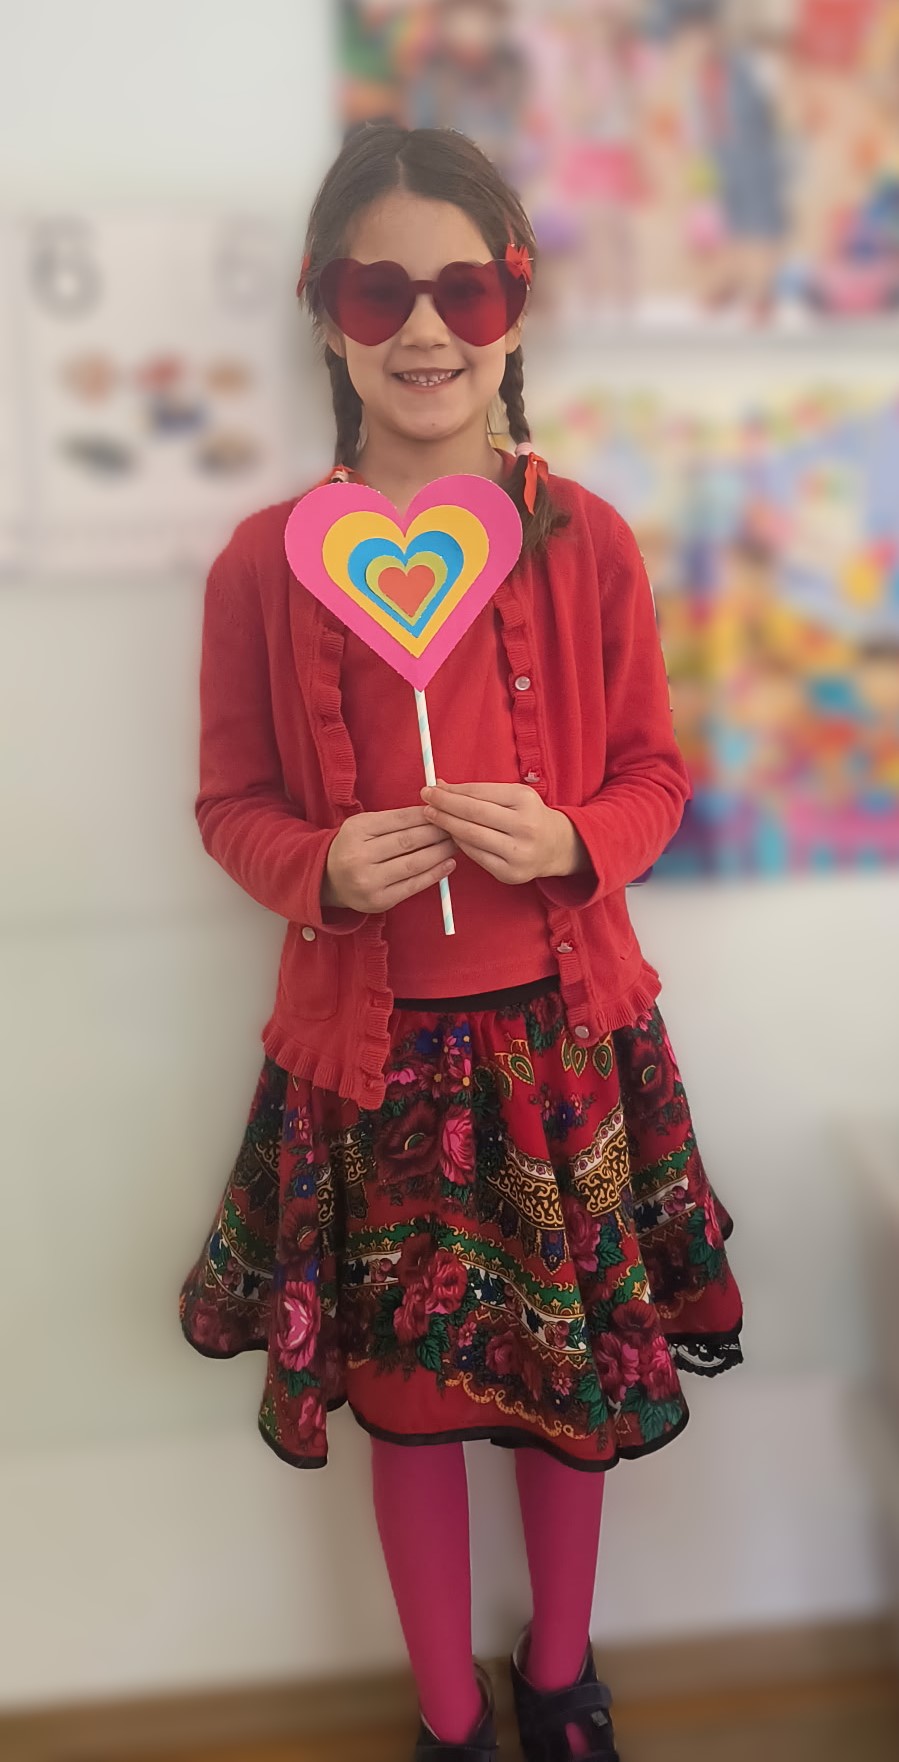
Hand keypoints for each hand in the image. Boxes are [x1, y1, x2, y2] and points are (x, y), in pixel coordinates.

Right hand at [322, 807, 455, 914]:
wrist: (328, 879)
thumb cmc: (353, 847)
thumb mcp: (364, 825)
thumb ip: (394, 819)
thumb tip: (433, 812)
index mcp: (356, 830)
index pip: (400, 819)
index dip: (426, 815)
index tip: (445, 811)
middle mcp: (359, 856)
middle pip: (408, 841)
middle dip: (438, 833)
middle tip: (456, 827)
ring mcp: (369, 881)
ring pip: (414, 864)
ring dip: (440, 853)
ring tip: (456, 844)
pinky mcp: (379, 901)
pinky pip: (413, 886)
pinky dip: (435, 874)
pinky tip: (448, 864)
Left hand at [422, 782, 585, 885]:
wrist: (556, 847)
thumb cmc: (527, 816)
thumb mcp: (512, 796)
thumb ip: (478, 792)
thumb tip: (441, 785)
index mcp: (525, 801)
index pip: (480, 793)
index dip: (452, 791)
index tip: (432, 788)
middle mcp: (525, 827)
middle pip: (474, 814)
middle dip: (444, 806)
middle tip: (425, 800)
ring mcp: (518, 853)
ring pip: (471, 837)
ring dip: (447, 825)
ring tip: (431, 816)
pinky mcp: (510, 873)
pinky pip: (476, 856)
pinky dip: (459, 844)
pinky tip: (449, 835)